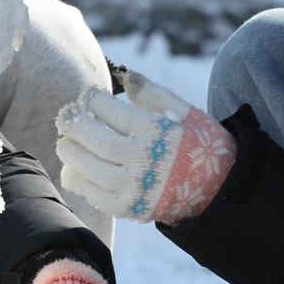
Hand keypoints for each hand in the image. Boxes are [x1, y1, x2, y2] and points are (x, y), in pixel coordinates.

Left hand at [57, 70, 236, 224]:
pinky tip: (74, 171)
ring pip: (92, 171)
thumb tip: (126, 75)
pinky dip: (81, 183)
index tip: (86, 96)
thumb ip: (154, 94)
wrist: (219, 189)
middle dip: (76, 127)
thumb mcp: (186, 113)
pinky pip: (97, 196)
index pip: (113, 114)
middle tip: (65, 117)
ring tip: (65, 143)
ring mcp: (136, 188)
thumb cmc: (200, 144)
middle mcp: (144, 161)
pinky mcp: (131, 208)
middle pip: (98, 143)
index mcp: (157, 133)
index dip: (93, 102)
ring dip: (73, 155)